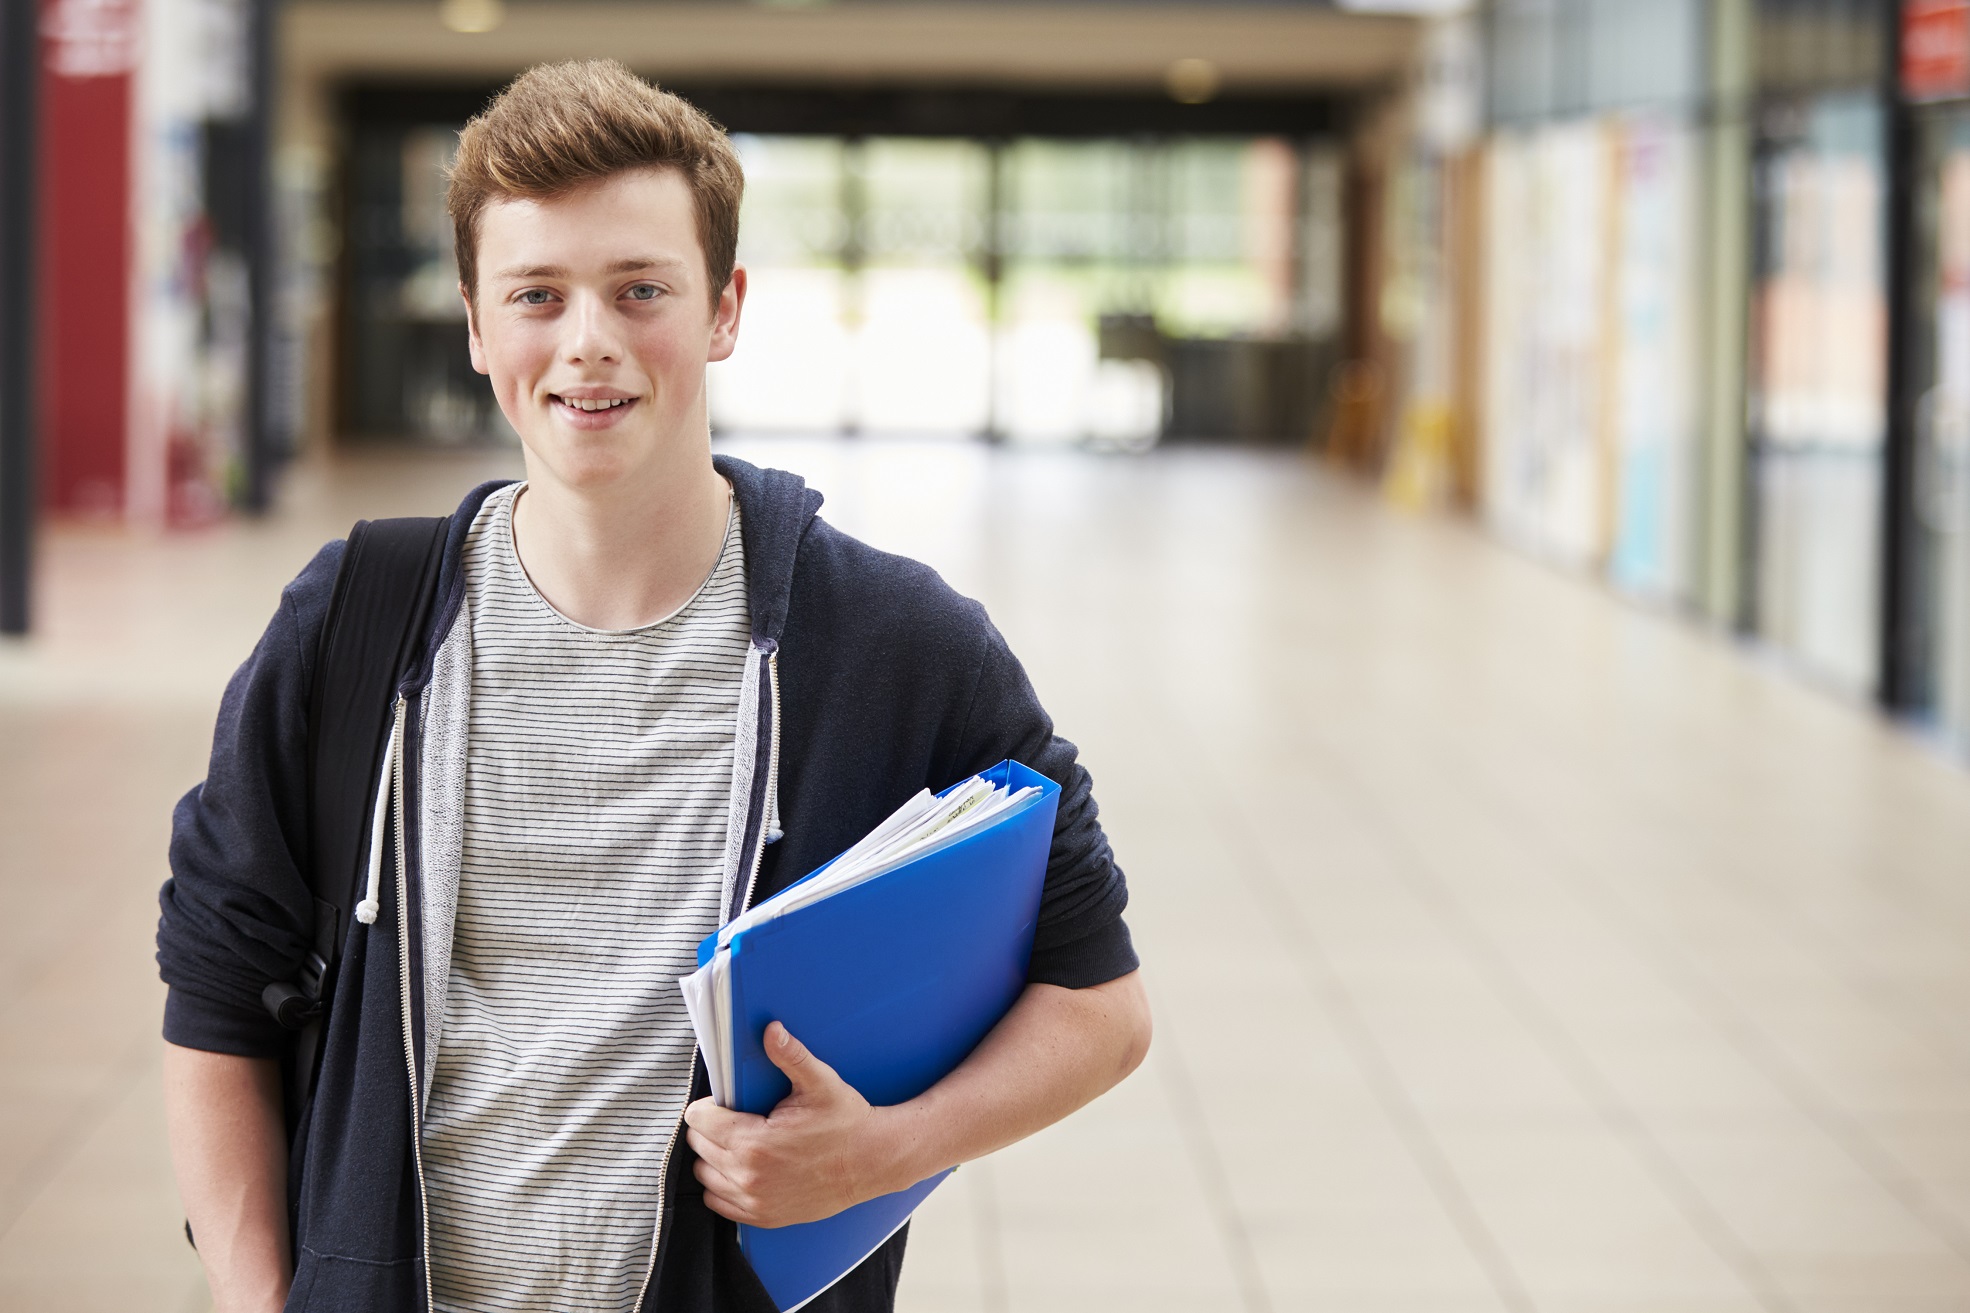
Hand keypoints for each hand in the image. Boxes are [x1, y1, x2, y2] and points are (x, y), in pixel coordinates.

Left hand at [684, 1022, 910, 1227]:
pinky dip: (723, 1185)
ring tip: (739, 1141)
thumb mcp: (820, 1083)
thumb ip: (790, 1055)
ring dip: (715, 1156)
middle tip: (737, 1118)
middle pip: (698, 1146)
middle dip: (711, 1128)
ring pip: (704, 1175)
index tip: (727, 1102)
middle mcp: (748, 1176)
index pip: (698, 1120)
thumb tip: (771, 1029)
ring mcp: (754, 1201)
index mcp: (754, 1143)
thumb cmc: (847, 1122)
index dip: (709, 1105)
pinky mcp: (763, 1216)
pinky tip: (743, 1168)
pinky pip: (718, 1202)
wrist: (874, 1161)